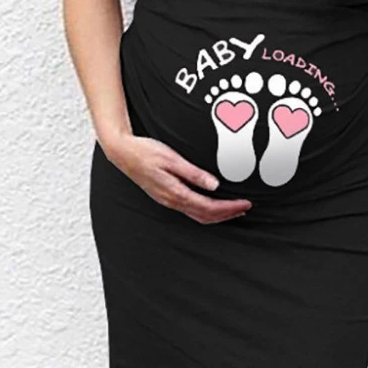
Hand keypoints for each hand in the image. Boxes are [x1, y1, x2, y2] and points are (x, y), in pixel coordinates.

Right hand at [103, 133, 251, 223]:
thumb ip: (193, 173)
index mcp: (175, 193)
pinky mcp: (166, 197)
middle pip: (205, 216)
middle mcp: (172, 201)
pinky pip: (190, 210)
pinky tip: (212, 204)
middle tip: (245, 207)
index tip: (245, 203)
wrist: (122, 153)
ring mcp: (168, 201)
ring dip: (218, 215)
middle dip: (227, 214)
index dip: (229, 207)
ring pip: (198, 215)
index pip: (209, 206)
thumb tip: (214, 185)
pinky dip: (206, 211)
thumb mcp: (171, 158)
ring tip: (234, 209)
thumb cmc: (146, 152)